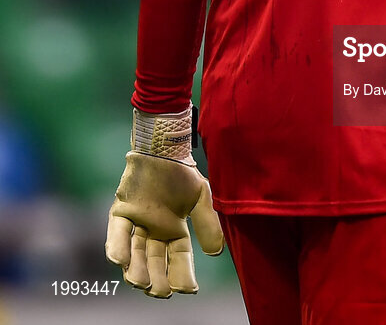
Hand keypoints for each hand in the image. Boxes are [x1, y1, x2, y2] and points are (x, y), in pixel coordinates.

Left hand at [106, 151, 223, 297]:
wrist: (164, 147)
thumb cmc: (183, 172)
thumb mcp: (201, 197)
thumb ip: (207, 223)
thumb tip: (216, 254)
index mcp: (174, 230)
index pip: (178, 258)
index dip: (182, 275)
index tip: (188, 290)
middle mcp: (154, 231)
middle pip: (154, 261)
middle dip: (157, 279)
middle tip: (160, 291)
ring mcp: (136, 222)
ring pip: (135, 252)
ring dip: (136, 269)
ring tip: (140, 282)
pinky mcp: (121, 211)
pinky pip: (117, 232)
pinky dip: (117, 247)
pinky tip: (120, 261)